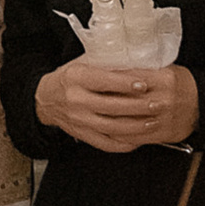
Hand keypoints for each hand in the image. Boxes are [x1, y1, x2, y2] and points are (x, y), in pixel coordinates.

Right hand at [32, 61, 199, 154]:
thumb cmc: (70, 77)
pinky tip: (139, 139)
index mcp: (76, 78)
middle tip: (157, 104)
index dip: (125, 83)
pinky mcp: (82, 134)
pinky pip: (106, 143)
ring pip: (112, 127)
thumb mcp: (84, 63)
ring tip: (153, 121)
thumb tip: (137, 62)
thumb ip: (107, 63)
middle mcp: (76, 100)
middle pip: (111, 106)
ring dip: (136, 126)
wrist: (47, 99)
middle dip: (138, 106)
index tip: (144, 84)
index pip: (103, 81)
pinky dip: (124, 143)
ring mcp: (79, 120)